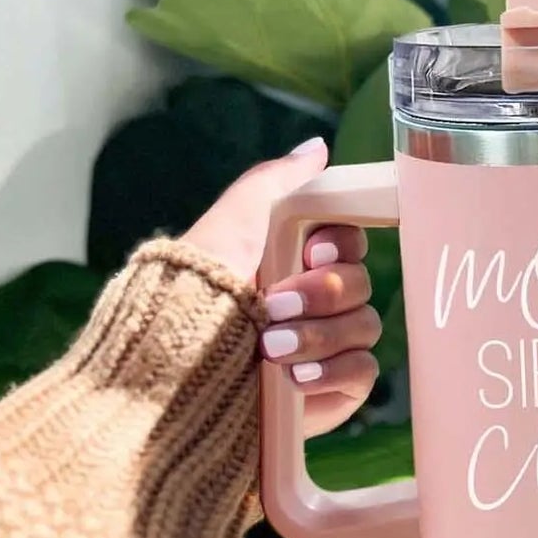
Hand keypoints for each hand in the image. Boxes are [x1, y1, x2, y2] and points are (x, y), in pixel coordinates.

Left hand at [184, 137, 380, 436]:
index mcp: (294, 259)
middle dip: (321, 294)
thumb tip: (318, 147)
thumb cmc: (196, 292)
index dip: (340, 245)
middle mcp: (314, 301)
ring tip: (270, 349)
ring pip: (364, 326)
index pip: (349, 240)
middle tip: (274, 306)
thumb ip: (277, 182)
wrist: (173, 373)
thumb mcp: (232, 223)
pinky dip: (334, 371)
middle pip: (361, 282)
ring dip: (318, 335)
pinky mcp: (333, 389)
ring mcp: (327, 346)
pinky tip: (297, 378)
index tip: (311, 253)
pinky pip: (362, 372)